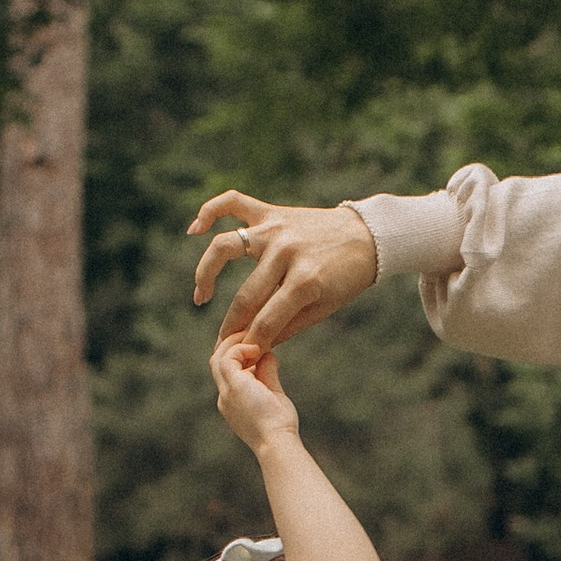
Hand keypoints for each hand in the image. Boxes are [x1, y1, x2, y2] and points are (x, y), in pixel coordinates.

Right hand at [190, 191, 376, 347]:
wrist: (368, 236)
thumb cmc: (346, 278)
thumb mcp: (324, 308)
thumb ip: (288, 325)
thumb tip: (255, 344)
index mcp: (305, 280)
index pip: (266, 321)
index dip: (251, 343)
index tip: (241, 357)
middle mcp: (286, 252)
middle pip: (245, 294)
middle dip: (231, 325)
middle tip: (222, 341)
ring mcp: (276, 228)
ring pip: (225, 247)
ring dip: (206, 273)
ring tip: (201, 296)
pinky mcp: (271, 211)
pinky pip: (232, 203)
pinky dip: (209, 211)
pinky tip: (193, 231)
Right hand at [210, 328, 301, 453]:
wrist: (277, 441)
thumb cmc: (280, 425)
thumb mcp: (273, 394)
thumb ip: (267, 374)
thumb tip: (268, 354)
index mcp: (232, 401)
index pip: (228, 371)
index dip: (237, 355)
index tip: (255, 344)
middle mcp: (224, 396)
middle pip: (218, 361)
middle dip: (231, 345)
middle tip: (250, 332)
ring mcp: (226, 391)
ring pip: (218, 356)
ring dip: (235, 343)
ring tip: (253, 334)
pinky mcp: (232, 385)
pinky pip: (228, 357)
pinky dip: (241, 348)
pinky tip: (258, 348)